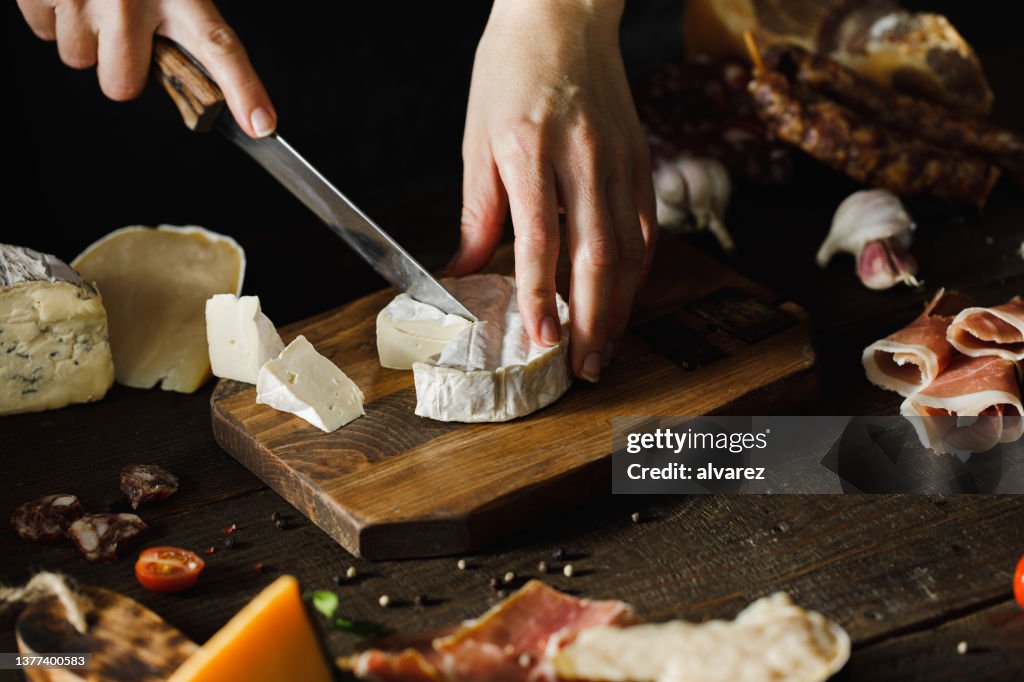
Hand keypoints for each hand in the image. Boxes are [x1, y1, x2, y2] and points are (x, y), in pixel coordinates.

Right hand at [16, 0, 275, 137]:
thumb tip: (196, 77)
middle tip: (124, 33)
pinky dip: (53, 15)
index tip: (260, 125)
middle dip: (120, 69)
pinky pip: (43, 31)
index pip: (218, 47)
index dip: (243, 90)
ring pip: (78, 59)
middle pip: (122, 85)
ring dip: (85, 38)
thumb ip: (183, 25)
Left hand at [451, 0, 656, 381]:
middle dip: (593, 320)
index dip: (542, 296)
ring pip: (630, 248)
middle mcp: (584, 157)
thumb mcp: (478, 139)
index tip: (541, 340)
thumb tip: (464, 272)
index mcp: (531, 150)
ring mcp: (621, 158)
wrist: (562, 13)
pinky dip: (638, 270)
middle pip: (597, 254)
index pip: (541, 239)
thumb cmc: (510, 71)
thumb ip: (478, 213)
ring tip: (606, 348)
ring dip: (621, 306)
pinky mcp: (642, 158)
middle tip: (586, 367)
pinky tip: (626, 298)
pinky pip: (647, 226)